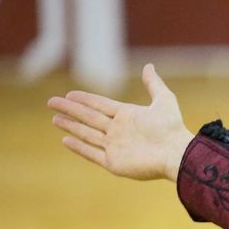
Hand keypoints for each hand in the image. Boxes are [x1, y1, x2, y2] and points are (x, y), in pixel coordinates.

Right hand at [47, 64, 194, 180]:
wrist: (177, 154)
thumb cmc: (172, 128)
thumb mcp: (164, 100)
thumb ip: (154, 84)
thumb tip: (148, 65)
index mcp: (128, 116)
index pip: (100, 105)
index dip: (84, 99)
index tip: (69, 94)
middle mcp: (118, 130)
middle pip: (88, 117)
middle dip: (70, 109)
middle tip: (51, 102)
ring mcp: (115, 147)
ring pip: (87, 134)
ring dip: (71, 126)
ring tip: (55, 119)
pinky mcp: (114, 162)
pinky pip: (92, 153)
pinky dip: (79, 147)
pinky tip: (65, 140)